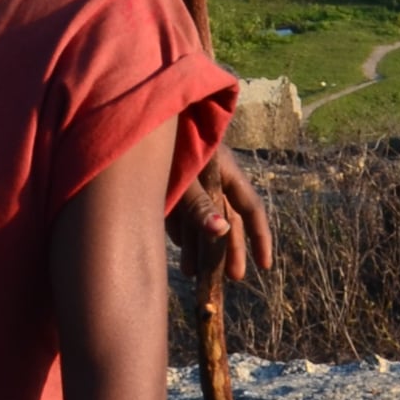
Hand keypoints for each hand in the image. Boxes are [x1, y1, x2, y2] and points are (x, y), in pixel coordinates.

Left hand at [168, 148, 272, 283]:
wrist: (135, 121)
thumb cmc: (167, 144)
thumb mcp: (185, 176)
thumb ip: (200, 203)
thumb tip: (221, 231)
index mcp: (226, 171)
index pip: (250, 209)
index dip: (259, 238)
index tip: (264, 266)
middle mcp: (213, 178)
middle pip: (227, 219)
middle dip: (229, 250)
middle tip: (233, 278)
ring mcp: (192, 182)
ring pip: (202, 219)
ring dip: (200, 247)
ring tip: (195, 275)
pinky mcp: (171, 185)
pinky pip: (182, 214)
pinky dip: (183, 233)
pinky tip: (181, 252)